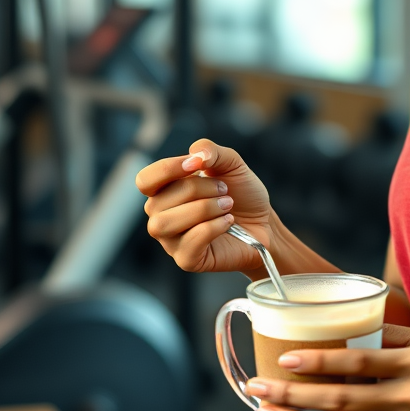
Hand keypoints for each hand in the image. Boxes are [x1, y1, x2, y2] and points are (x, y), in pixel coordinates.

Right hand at [136, 139, 273, 274]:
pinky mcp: (187, 260)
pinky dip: (213, 227)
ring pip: (165, 223)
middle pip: (158, 201)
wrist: (264, 222)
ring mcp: (172, 240)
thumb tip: (194, 156)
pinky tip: (228, 221)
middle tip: (225, 190)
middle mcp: (162, 216)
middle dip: (198, 189)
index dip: (167, 169)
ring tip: (227, 205)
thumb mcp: (230, 163)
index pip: (145, 180)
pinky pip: (189, 243)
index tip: (196, 165)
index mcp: (165, 191)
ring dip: (203, 209)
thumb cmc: (241, 193)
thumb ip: (210, 150)